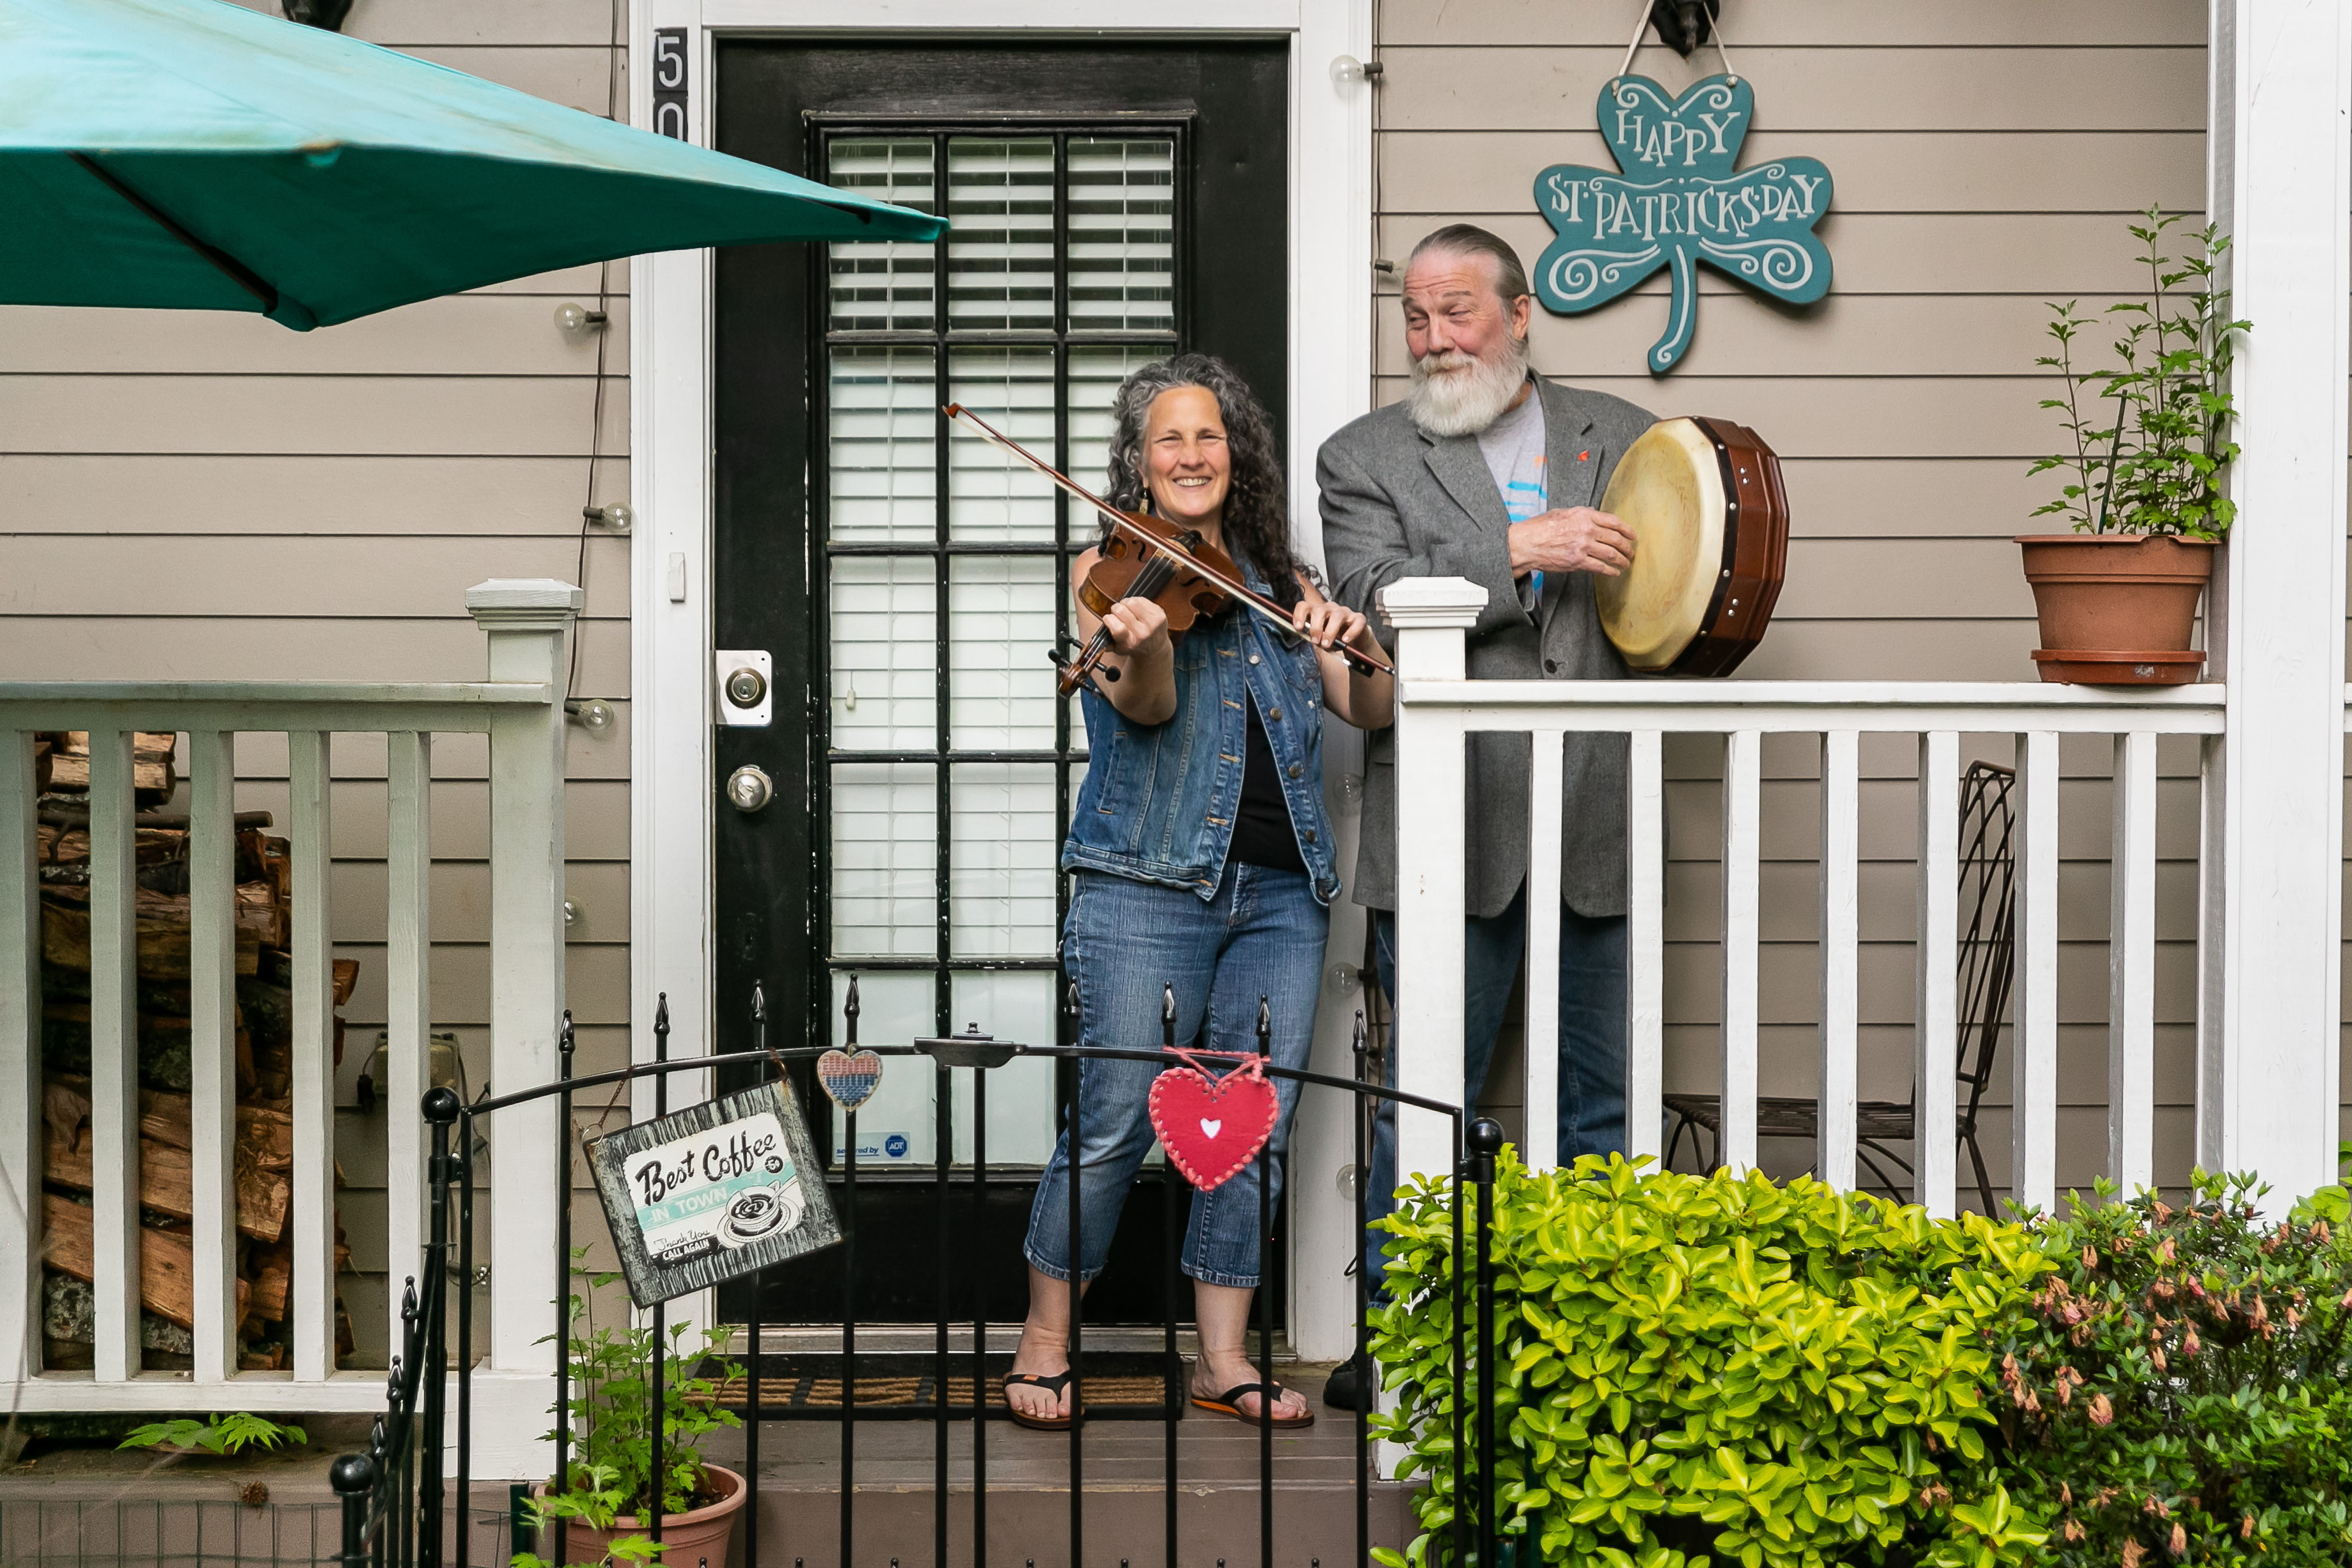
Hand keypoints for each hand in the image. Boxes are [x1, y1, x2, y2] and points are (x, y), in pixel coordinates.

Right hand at [1098, 597, 1171, 658]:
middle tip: (1118, 614)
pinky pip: (1141, 599)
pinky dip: (1136, 601)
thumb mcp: (1119, 649)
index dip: (1108, 619)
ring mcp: (1153, 623)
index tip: (1107, 618)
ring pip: (1131, 601)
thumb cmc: (1134, 646)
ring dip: (1125, 603)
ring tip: (1127, 609)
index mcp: (1130, 643)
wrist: (1155, 649)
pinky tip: (1136, 609)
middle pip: (1121, 610)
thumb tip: (1097, 639)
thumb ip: (1107, 643)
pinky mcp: (1159, 614)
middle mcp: (1143, 634)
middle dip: (1115, 609)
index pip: (1118, 627)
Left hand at [1292, 596, 1371, 656]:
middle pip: (1319, 610)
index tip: (1298, 628)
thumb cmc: (1334, 638)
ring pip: (1337, 616)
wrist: (1355, 641)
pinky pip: (1356, 623)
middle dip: (1315, 627)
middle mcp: (1330, 608)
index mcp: (1317, 611)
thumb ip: (1314, 637)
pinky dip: (1351, 632)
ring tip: (1327, 644)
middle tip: (1315, 641)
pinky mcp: (1359, 619)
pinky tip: (1345, 640)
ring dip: (1330, 631)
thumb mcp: (1321, 638)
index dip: (1299, 615)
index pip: (1304, 606)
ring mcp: (1345, 612)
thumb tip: (1308, 638)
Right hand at [1507, 507, 1635, 576]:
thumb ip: (1581, 514)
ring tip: (1626, 563)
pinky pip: (1600, 567)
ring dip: (1622, 560)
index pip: (1613, 521)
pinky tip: (1615, 572)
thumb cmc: (1540, 528)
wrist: (1526, 544)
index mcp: (1584, 516)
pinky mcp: (1578, 562)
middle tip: (1631, 552)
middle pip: (1616, 539)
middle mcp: (1586, 530)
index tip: (1632, 535)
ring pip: (1611, 554)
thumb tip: (1594, 514)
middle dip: (1627, 547)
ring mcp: (1583, 546)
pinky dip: (1610, 571)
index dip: (1627, 529)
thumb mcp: (1562, 513)